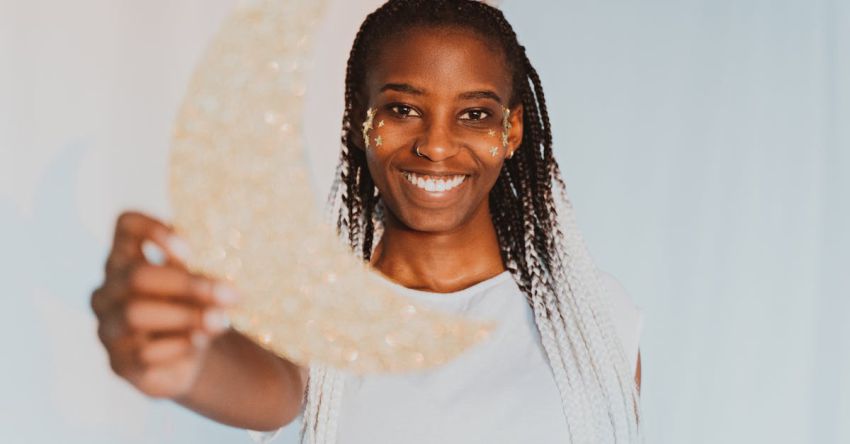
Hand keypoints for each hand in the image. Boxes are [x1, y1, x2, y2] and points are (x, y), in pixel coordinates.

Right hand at [90, 211, 239, 398]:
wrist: (187, 359)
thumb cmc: (190, 309)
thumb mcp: (199, 288)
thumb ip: (203, 282)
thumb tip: (221, 291)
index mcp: (125, 258)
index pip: (125, 225)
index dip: (153, 230)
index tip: (191, 251)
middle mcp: (107, 290)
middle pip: (137, 275)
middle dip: (189, 285)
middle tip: (231, 294)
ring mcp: (106, 327)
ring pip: (135, 314)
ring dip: (186, 316)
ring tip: (220, 320)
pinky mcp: (117, 363)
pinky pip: (145, 352)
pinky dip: (179, 345)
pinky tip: (199, 342)